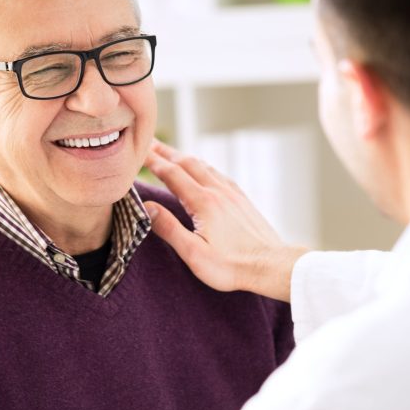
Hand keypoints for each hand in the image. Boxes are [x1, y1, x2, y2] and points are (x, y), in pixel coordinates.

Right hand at [143, 140, 308, 301]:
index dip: (153, 161)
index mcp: (203, 202)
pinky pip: (218, 174)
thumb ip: (169, 228)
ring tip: (171, 153)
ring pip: (204, 166)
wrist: (271, 265)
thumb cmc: (232, 266)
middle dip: (166, 152)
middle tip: (149, 143)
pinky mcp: (242, 199)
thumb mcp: (194, 253)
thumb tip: (146, 207)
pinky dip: (203, 166)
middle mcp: (218, 191)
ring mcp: (232, 193)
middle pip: (187, 163)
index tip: (138, 151)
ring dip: (184, 157)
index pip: (171, 174)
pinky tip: (203, 170)